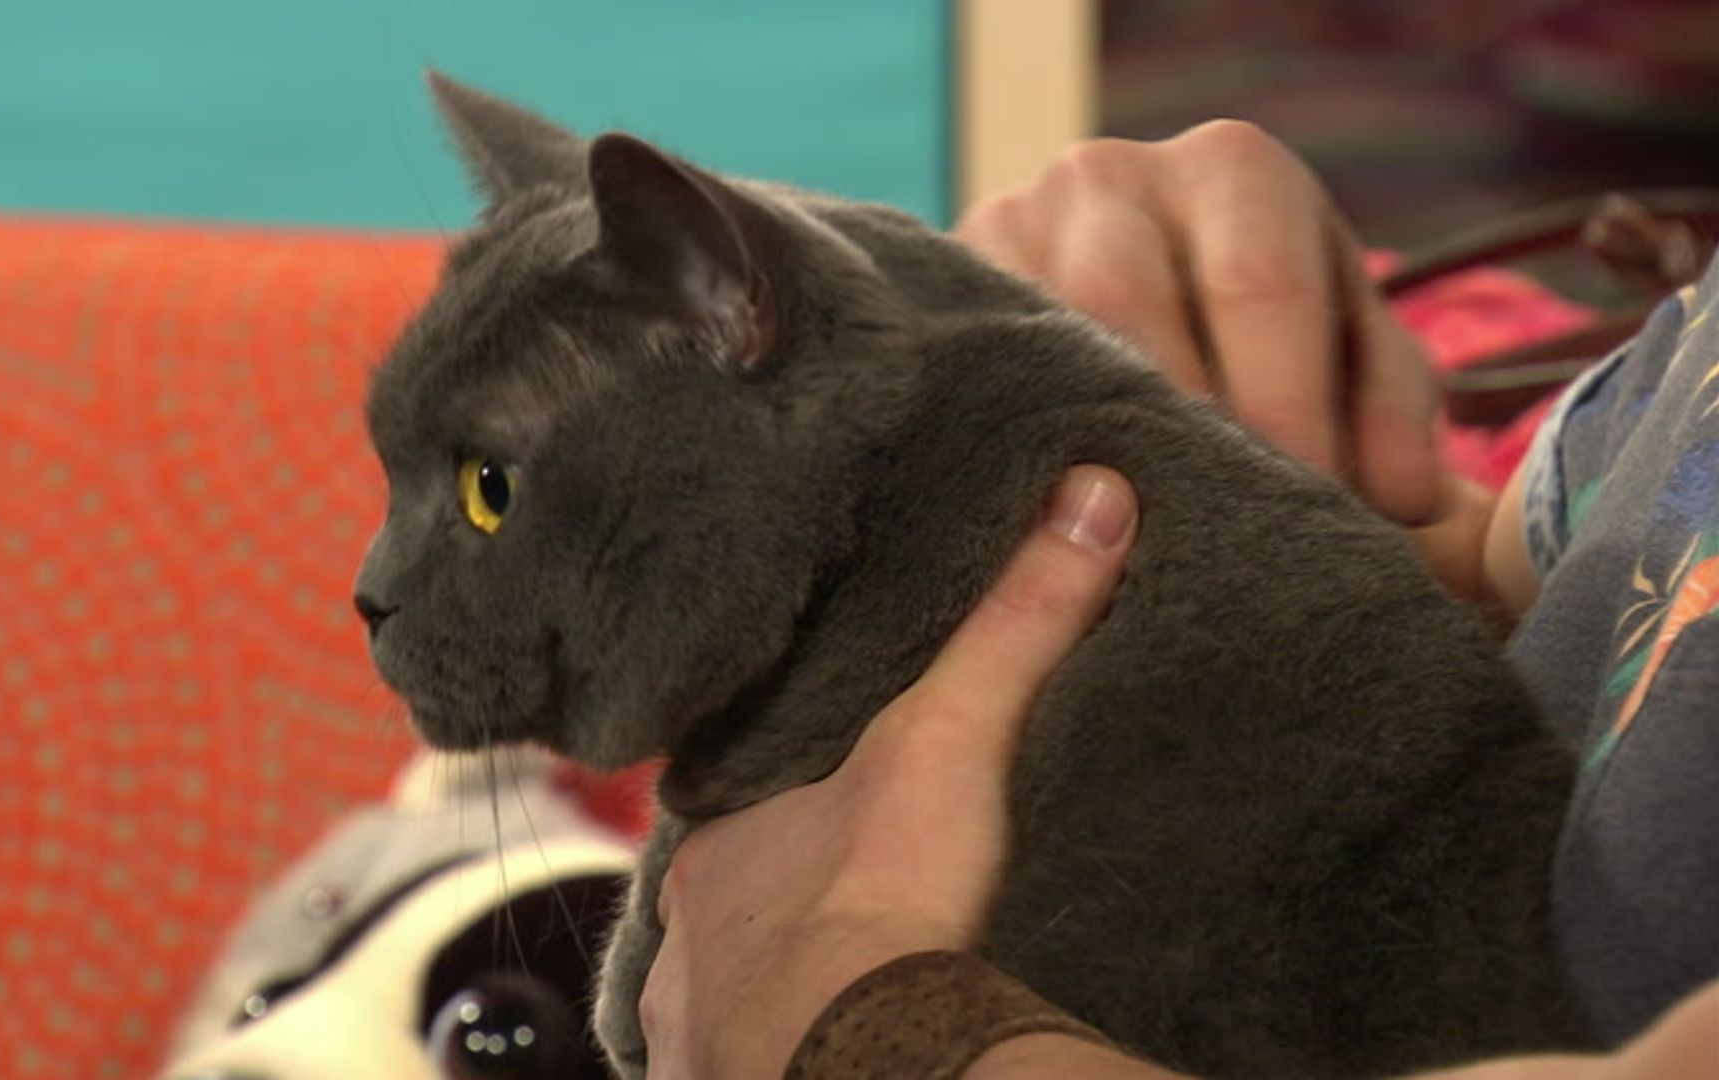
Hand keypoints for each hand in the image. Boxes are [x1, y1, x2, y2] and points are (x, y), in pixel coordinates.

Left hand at [640, 465, 1139, 1079]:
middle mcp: (683, 944)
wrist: (855, 1052)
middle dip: (773, 916)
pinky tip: (819, 1058)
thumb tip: (1089, 493)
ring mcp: (694, 1033)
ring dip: (769, 998)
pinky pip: (736, 1073)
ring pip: (719, 1002)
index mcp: (716, 855)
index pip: (735, 819)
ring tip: (837, 999)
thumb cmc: (882, 895)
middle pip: (725, 916)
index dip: (777, 821)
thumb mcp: (952, 734)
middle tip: (842, 919)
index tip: (824, 827)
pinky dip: (771, 1063)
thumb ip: (1016, 624)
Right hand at [957, 121, 1441, 526]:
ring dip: (1095, 453)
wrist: (1126, 298)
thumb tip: (1398, 501)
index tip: (1308, 515)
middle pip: (1135, 308)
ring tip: (1137, 543)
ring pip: (1046, 347)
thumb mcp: (1344, 351)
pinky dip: (1026, 453)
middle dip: (1185, 439)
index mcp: (1235, 169)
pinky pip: (979, 376)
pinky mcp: (947, 287)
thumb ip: (1388, 415)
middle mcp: (1109, 174)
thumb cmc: (1268, 337)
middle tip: (1217, 547)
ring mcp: (1010, 222)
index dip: (1289, 411)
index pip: (1262, 285)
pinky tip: (1060, 521)